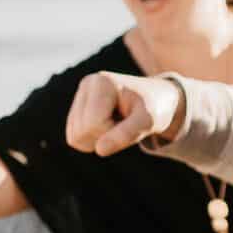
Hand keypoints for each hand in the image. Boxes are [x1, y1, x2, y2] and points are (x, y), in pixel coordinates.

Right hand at [65, 72, 182, 156]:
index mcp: (102, 83)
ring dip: (99, 140)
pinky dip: (93, 139)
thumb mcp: (149, 122)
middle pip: (81, 132)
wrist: (158, 99)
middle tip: (125, 124)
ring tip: (118, 123)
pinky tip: (109, 125)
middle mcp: (86, 84)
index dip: (113, 132)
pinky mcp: (77, 108)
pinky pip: (74, 138)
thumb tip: (100, 150)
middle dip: (105, 137)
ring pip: (75, 138)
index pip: (94, 124)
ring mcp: (80, 96)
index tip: (131, 120)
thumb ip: (127, 134)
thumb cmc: (155, 109)